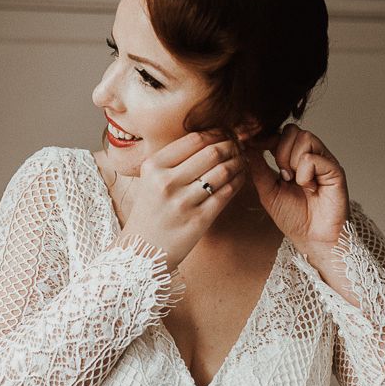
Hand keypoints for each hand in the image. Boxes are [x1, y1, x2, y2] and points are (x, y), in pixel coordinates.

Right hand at [120, 131, 247, 270]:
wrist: (142, 252)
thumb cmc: (150, 212)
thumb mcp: (150, 180)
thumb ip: (174, 160)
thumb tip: (210, 138)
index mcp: (153, 166)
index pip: (194, 139)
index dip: (216, 133)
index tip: (225, 134)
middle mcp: (166, 182)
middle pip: (212, 152)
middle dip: (231, 146)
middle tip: (239, 146)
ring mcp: (183, 202)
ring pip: (223, 171)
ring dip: (238, 163)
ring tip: (242, 160)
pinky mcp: (198, 220)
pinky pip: (226, 193)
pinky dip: (238, 182)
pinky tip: (241, 177)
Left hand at [244, 123, 350, 253]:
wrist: (312, 238)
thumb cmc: (294, 217)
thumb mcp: (267, 190)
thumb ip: (258, 167)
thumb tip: (247, 145)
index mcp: (294, 158)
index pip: (280, 133)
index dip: (266, 138)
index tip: (252, 146)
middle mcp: (310, 155)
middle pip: (292, 130)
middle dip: (281, 151)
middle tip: (284, 175)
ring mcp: (324, 161)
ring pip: (304, 137)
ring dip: (293, 161)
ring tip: (296, 181)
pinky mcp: (335, 170)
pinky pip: (313, 157)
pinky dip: (305, 173)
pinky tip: (309, 188)